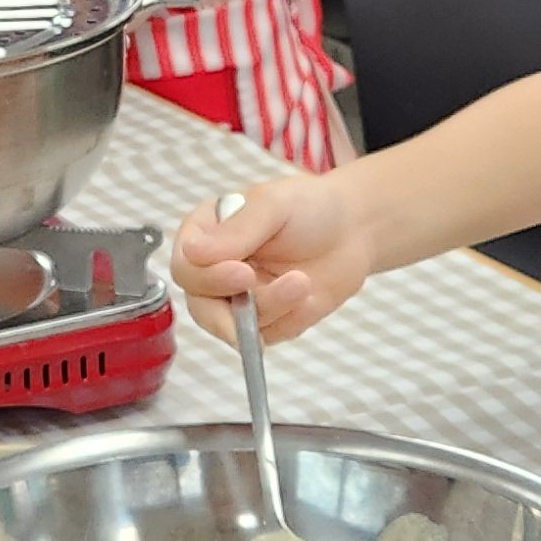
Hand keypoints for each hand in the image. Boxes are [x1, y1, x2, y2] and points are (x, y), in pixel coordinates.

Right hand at [170, 176, 372, 343]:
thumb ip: (236, 231)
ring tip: (304, 283)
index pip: (186, 265)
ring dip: (271, 308)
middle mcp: (216, 270)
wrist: (354, 230)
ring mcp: (240, 299)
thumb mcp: (274, 206)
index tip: (241, 273)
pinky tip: (310, 297)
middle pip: (200, 305)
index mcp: (207, 234)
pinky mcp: (267, 322)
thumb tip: (192, 253)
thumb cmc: (310, 207)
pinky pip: (268, 334)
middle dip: (230, 308)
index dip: (208, 276)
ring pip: (236, 325)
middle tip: (259, 288)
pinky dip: (290, 320)